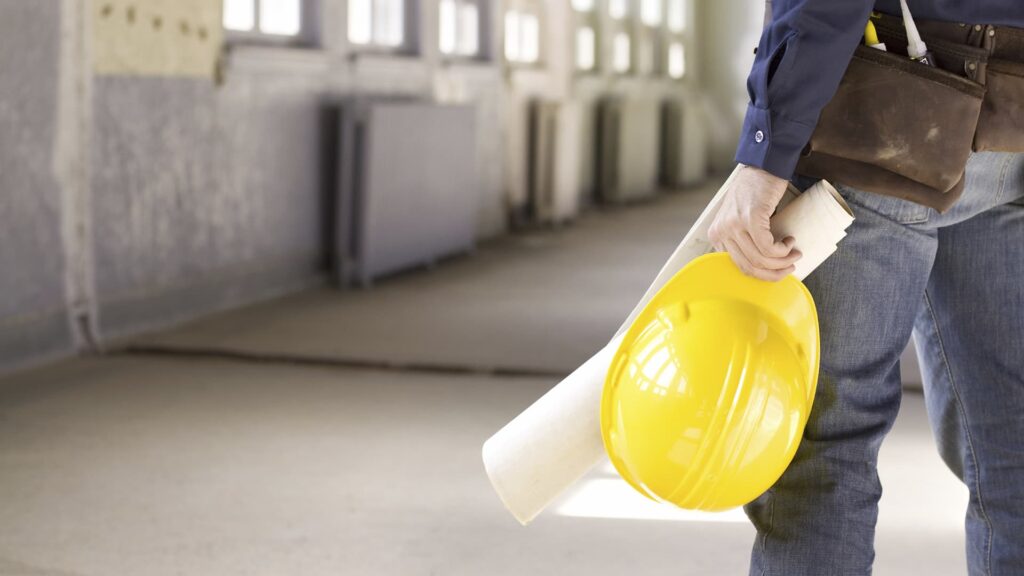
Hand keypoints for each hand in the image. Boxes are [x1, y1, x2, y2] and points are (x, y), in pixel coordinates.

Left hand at [708, 164, 801, 281]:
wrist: (763, 165)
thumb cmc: (755, 192)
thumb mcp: (739, 218)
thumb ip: (742, 239)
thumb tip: (762, 266)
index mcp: (716, 235)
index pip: (738, 266)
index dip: (762, 274)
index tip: (778, 271)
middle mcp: (721, 231)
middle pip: (749, 266)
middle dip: (774, 273)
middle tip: (791, 266)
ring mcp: (734, 225)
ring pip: (760, 259)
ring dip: (783, 261)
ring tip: (794, 253)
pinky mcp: (750, 218)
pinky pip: (768, 247)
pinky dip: (782, 250)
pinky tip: (790, 241)